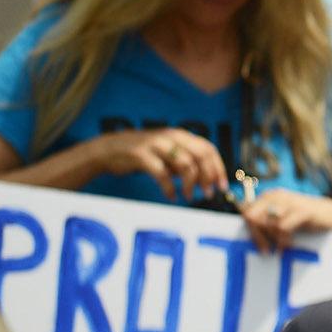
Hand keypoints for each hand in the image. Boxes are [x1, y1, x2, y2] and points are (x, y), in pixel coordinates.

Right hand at [100, 127, 227, 201]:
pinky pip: (161, 173)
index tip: (222, 185)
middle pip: (200, 155)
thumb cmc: (143, 154)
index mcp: (180, 135)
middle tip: (209, 193)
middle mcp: (171, 137)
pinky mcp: (142, 155)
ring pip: (184, 164)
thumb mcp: (167, 153)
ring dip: (190, 184)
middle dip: (208, 176)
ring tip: (189, 197)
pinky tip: (172, 196)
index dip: (218, 167)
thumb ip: (184, 161)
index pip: (208, 149)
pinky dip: (169, 187)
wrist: (110, 149)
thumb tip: (207, 177)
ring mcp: (156, 145)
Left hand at [238, 190, 331, 251]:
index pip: (246, 212)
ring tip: (282, 247)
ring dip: (273, 239)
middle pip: (253, 217)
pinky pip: (282, 227)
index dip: (250, 231)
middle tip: (267, 250)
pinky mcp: (301, 211)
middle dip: (258, 236)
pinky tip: (289, 245)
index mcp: (268, 196)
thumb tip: (247, 232)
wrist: (330, 213)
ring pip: (267, 224)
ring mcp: (289, 202)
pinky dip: (284, 240)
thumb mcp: (281, 215)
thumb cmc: (302, 217)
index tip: (259, 246)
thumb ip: (264, 220)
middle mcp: (276, 196)